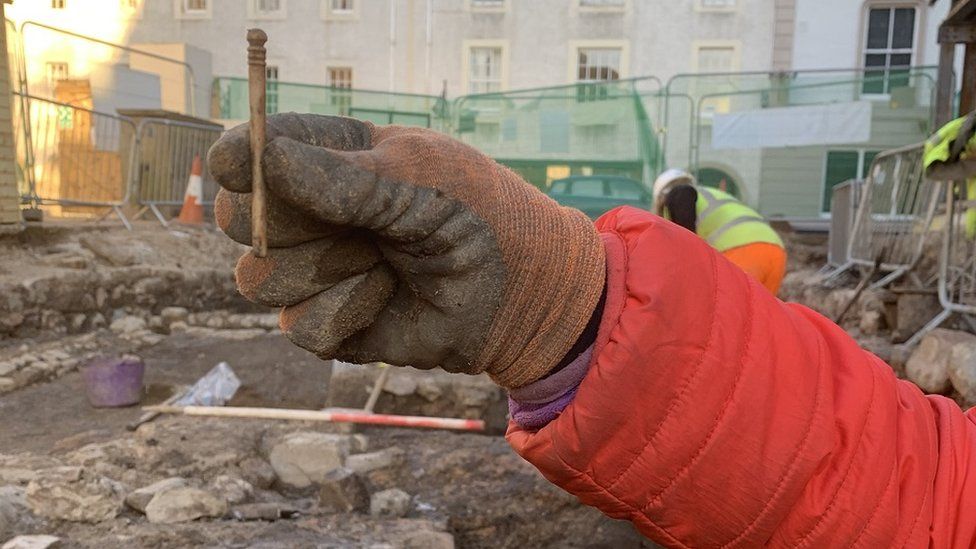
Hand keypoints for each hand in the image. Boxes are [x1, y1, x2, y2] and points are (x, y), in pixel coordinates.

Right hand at [208, 114, 604, 388]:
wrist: (521, 293)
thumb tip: (260, 157)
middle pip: (236, 219)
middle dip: (290, 224)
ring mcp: (313, 270)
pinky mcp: (326, 324)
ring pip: (257, 277)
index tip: (243, 168)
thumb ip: (339, 176)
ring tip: (386, 260)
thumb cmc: (479, 216)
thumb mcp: (417, 178)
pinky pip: (299, 325)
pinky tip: (387, 297)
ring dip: (328, 270)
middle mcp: (311, 214)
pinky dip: (348, 312)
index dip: (240, 161)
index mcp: (329, 159)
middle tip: (355, 222)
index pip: (252, 152)